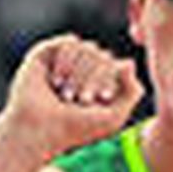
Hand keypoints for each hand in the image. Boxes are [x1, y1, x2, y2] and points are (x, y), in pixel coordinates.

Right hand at [5, 33, 142, 159]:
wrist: (40, 129)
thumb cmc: (75, 129)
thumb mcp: (114, 118)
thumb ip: (132, 93)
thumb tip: (129, 62)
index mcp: (99, 85)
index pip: (117, 66)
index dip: (109, 80)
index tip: (98, 100)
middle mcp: (83, 71)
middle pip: (103, 55)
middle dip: (93, 78)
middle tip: (80, 100)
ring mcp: (65, 61)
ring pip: (88, 47)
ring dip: (79, 73)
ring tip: (65, 94)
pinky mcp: (47, 53)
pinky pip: (70, 42)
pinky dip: (66, 61)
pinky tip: (56, 80)